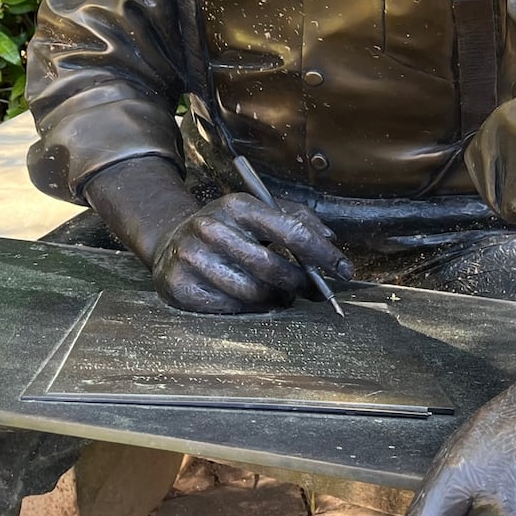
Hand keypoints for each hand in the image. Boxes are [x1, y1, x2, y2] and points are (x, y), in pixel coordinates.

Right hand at [150, 193, 351, 313]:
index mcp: (238, 205)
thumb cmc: (228, 229)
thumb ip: (296, 219)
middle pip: (272, 268)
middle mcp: (211, 228)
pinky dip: (250, 310)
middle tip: (314, 291)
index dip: (322, 254)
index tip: (344, 270)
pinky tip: (253, 301)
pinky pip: (230, 309)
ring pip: (253, 293)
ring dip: (277, 300)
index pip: (291, 230)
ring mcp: (192, 258)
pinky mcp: (180, 286)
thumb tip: (329, 240)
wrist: (171, 243)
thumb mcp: (258, 212)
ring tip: (281, 295)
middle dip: (301, 284)